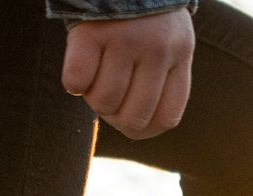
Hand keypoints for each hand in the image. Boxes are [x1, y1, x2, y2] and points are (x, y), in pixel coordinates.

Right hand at [62, 12, 193, 139]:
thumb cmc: (139, 9)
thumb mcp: (164, 37)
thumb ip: (159, 77)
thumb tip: (133, 127)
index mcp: (180, 53)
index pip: (166, 118)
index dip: (143, 127)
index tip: (129, 114)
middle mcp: (158, 49)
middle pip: (131, 118)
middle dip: (114, 114)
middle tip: (107, 90)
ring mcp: (126, 39)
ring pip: (102, 102)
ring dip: (91, 96)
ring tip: (96, 70)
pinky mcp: (93, 31)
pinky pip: (76, 81)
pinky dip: (72, 80)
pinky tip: (79, 61)